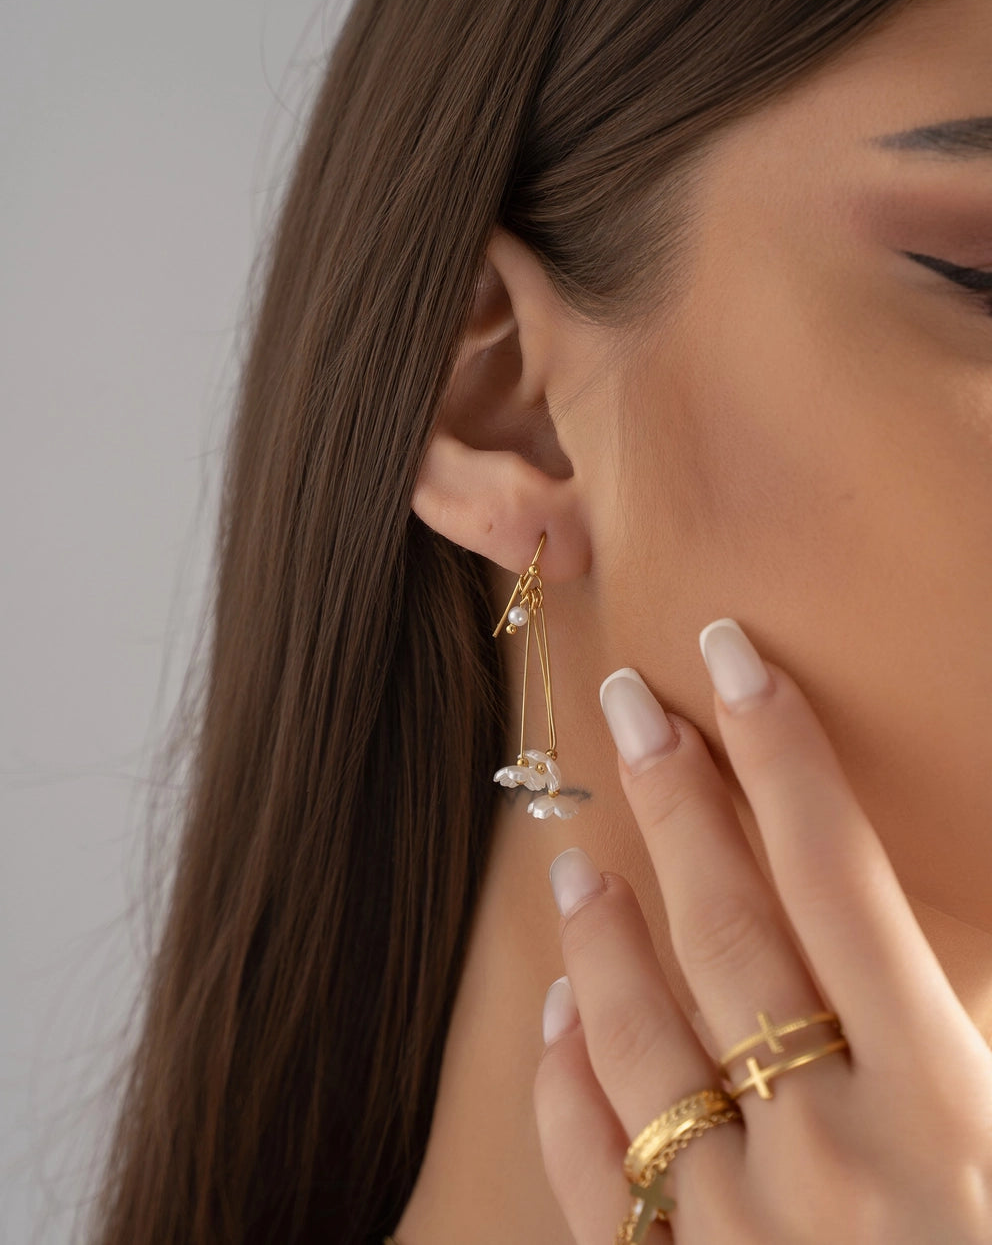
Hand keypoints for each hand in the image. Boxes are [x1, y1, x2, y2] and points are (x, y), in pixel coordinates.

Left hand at [533, 618, 991, 1243]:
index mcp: (945, 1106)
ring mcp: (744, 1233)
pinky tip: (558, 1018)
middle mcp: (831, 1155)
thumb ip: (988, 1004)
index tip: (734, 655)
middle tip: (628, 700)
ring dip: (605, 929)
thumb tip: (940, 935)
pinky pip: (603, 1179)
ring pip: (642, 1039)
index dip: (784, 752)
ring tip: (576, 846)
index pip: (842, 877)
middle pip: (730, 931)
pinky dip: (571, 1088)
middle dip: (680, 799)